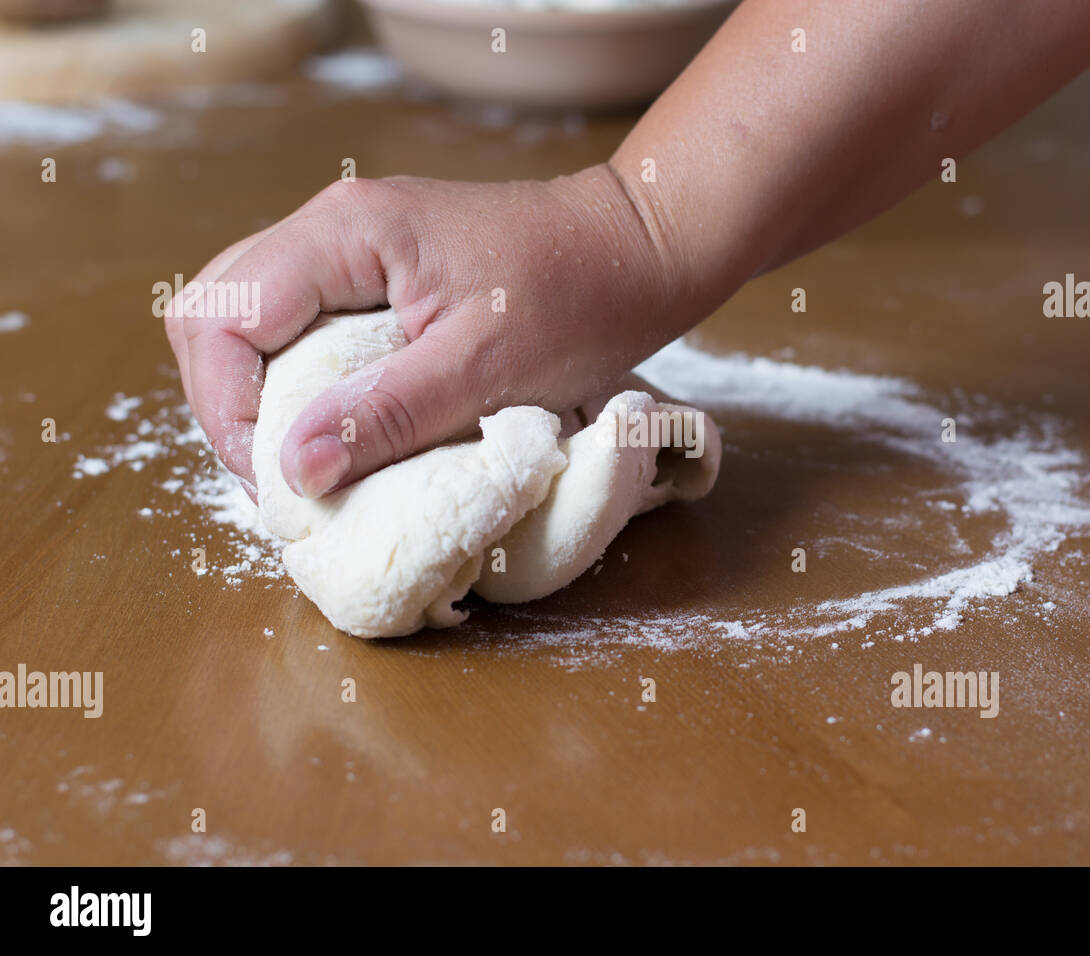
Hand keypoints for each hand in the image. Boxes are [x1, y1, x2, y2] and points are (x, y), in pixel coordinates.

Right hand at [164, 165, 688, 499]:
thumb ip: (387, 412)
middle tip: (281, 479)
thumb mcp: (486, 369)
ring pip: (251, 317)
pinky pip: (300, 323)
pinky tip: (334, 425)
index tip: (279, 482)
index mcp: (346, 233)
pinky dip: (298, 378)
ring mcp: (352, 244)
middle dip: (229, 405)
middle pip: (217, 311)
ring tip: (304, 463)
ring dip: (259, 394)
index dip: (227, 409)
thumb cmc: (579, 300)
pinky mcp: (377, 270)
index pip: (222, 317)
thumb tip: (295, 469)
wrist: (637, 251)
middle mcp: (332, 226)